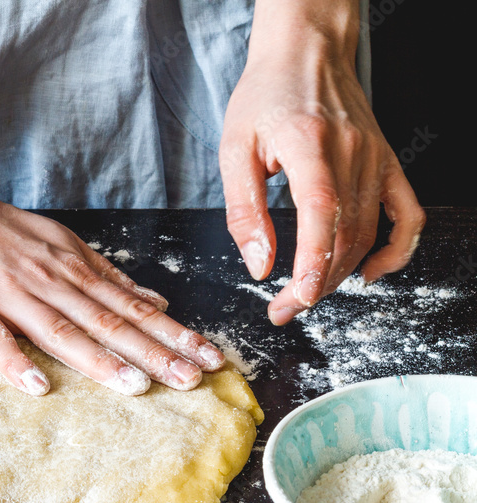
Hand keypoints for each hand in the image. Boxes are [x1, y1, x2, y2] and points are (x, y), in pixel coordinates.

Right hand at [0, 178, 226, 395]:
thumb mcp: (58, 241)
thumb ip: (104, 273)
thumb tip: (156, 299)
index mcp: (71, 267)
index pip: (131, 305)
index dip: (172, 332)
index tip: (209, 357)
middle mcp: (48, 279)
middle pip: (108, 321)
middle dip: (154, 350)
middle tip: (194, 378)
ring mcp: (7, 292)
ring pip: (61, 330)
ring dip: (100, 359)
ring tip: (137, 386)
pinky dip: (15, 363)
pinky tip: (38, 387)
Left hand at [219, 1, 424, 324]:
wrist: (305, 53)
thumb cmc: (263, 98)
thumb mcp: (234, 150)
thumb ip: (244, 210)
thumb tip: (259, 264)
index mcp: (310, 144)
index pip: (322, 213)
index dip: (312, 262)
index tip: (295, 299)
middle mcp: (352, 152)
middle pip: (344, 234)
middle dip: (314, 283)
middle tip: (282, 310)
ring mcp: (376, 159)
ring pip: (367, 233)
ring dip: (338, 273)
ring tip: (305, 296)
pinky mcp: (387, 163)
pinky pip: (407, 214)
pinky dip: (395, 250)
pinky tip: (368, 273)